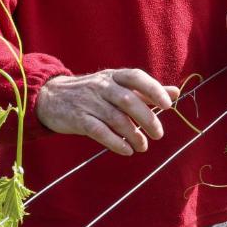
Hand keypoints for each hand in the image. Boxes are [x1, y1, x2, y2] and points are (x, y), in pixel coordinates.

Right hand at [36, 69, 179, 155]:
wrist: (50, 97)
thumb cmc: (91, 92)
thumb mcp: (116, 85)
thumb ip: (145, 90)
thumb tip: (176, 92)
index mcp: (113, 75)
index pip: (136, 77)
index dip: (153, 89)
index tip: (168, 105)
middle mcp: (101, 86)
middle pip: (128, 100)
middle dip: (147, 118)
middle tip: (158, 134)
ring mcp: (88, 102)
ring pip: (115, 118)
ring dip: (133, 135)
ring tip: (143, 146)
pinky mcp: (78, 119)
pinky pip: (99, 131)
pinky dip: (115, 142)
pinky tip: (126, 150)